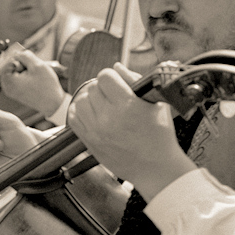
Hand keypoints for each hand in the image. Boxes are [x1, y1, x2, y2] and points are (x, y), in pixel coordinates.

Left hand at [0, 50, 65, 116]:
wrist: (54, 104)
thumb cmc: (46, 86)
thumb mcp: (37, 65)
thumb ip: (24, 55)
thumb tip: (16, 52)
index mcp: (8, 80)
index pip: (9, 60)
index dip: (21, 60)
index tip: (29, 66)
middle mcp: (6, 86)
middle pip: (12, 65)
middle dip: (24, 65)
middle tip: (34, 73)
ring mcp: (11, 90)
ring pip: (18, 71)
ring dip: (28, 70)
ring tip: (36, 78)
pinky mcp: (17, 92)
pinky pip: (20, 78)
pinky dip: (28, 76)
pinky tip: (36, 81)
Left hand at [67, 63, 194, 200]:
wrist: (156, 168)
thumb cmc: (160, 136)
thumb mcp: (155, 104)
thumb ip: (134, 81)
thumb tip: (116, 66)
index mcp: (127, 105)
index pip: (105, 76)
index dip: (111, 76)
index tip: (117, 83)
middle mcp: (109, 117)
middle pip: (92, 88)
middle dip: (102, 88)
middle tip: (111, 95)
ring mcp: (97, 131)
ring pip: (80, 101)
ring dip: (89, 99)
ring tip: (101, 104)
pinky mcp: (90, 142)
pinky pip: (73, 118)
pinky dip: (79, 112)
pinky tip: (90, 113)